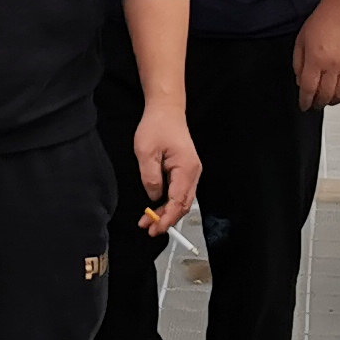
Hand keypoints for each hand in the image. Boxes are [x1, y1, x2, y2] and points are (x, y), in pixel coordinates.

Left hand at [130, 103, 201, 235]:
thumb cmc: (158, 125)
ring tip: (150, 221)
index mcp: (186, 168)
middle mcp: (193, 172)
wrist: (166, 110)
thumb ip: (150, 177)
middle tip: (149, 229)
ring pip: (183, 200)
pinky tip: (157, 207)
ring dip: (168, 212)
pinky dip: (170, 202)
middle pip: (183, 205)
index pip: (178, 201)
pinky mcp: (186, 170)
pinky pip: (180, 192)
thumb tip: (154, 196)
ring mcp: (191, 172)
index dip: (166, 218)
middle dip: (167, 220)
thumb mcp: (145, 151)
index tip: (154, 227)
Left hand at [295, 0, 339, 110]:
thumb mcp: (301, 41)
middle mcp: (333, 65)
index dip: (305, 101)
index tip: (304, 105)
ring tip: (327, 100)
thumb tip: (301, 81)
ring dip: (333, 101)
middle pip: (325, 95)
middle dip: (318, 103)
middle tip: (314, 104)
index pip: (309, 88)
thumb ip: (298, 63)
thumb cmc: (321, 21)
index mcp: (316, 59)